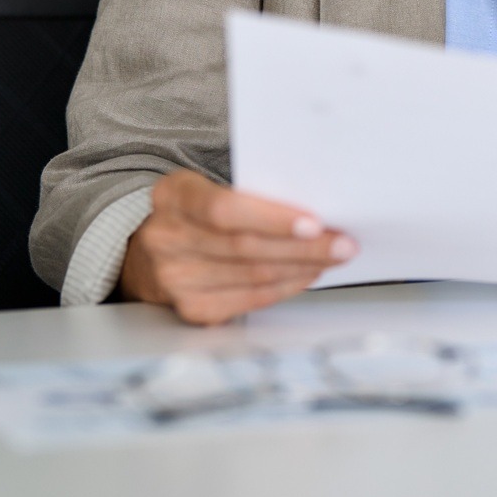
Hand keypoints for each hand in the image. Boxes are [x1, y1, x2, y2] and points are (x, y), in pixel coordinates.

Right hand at [118, 169, 356, 324]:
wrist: (152, 253)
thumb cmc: (198, 213)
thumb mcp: (209, 187)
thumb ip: (249, 193)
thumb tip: (315, 207)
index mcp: (172, 196)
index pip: (224, 209)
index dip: (271, 219)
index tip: (315, 222)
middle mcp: (167, 238)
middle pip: (245, 247)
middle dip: (303, 247)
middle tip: (344, 242)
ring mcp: (176, 279)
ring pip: (253, 276)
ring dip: (302, 267)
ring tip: (334, 256)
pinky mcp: (192, 309)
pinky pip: (251, 300)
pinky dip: (286, 286)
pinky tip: (308, 274)